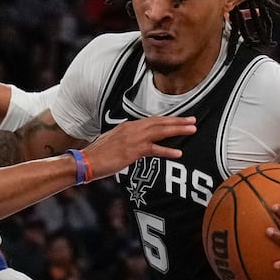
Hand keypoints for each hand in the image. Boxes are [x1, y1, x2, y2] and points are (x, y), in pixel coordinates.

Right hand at [81, 117, 195, 178]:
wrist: (86, 161)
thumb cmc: (98, 155)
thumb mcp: (114, 142)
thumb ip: (126, 140)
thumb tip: (135, 144)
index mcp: (128, 126)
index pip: (152, 120)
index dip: (168, 119)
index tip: (181, 119)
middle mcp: (132, 128)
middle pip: (160, 122)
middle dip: (178, 121)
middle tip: (193, 120)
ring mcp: (133, 139)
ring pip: (160, 131)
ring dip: (177, 130)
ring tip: (192, 129)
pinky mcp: (133, 151)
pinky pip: (154, 150)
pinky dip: (167, 151)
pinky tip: (179, 153)